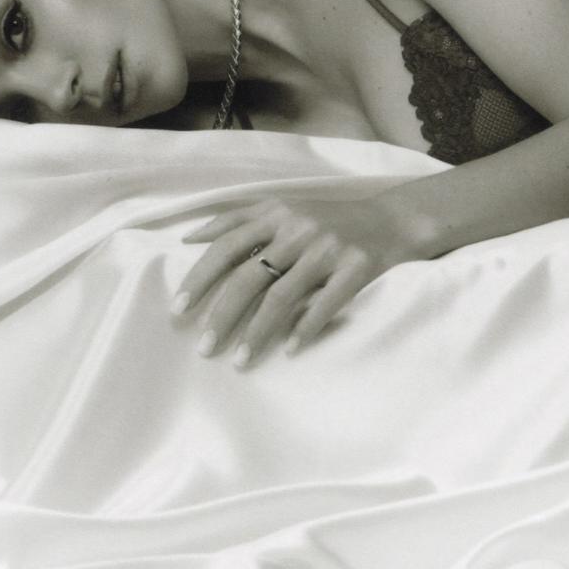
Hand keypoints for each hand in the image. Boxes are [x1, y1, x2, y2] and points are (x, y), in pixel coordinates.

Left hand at [172, 195, 422, 366]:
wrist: (391, 218)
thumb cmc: (327, 218)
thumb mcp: (282, 207)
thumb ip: (238, 220)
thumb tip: (189, 237)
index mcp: (275, 213)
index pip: (226, 247)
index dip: (199, 278)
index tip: (177, 309)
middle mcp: (297, 229)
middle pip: (248, 277)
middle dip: (221, 315)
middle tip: (204, 348)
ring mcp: (327, 249)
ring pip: (282, 297)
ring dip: (257, 333)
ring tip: (239, 362)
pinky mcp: (356, 268)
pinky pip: (325, 305)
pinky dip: (305, 329)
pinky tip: (289, 350)